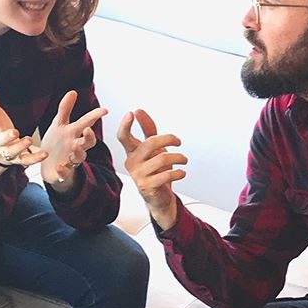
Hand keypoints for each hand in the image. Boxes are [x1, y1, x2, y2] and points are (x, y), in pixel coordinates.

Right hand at [0, 87, 47, 168]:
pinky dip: (35, 158)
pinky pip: (27, 160)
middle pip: (2, 140)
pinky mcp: (19, 158)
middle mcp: (0, 142)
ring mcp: (10, 151)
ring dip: (21, 146)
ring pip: (14, 151)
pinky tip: (45, 153)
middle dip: (7, 137)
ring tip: (29, 139)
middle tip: (14, 132)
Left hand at [40, 90, 106, 188]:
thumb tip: (73, 91)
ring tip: (74, 148)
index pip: (87, 124)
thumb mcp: (58, 124)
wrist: (49, 165)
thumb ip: (65, 108)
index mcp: (74, 133)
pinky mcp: (62, 172)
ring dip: (78, 152)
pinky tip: (60, 166)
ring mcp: (70, 159)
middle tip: (87, 131)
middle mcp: (75, 146)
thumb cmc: (57, 143)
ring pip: (79, 158)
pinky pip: (65, 173)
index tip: (104, 110)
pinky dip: (63, 170)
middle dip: (89, 137)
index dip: (95, 116)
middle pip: (88, 142)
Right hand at [117, 109, 186, 230]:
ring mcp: (138, 175)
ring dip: (179, 157)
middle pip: (150, 143)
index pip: (123, 137)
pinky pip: (166, 175)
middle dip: (168, 139)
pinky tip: (182, 172)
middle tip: (178, 141)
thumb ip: (148, 129)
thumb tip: (138, 110)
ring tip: (184, 160)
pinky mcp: (147, 186)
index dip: (126, 125)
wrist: (159, 197)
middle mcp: (132, 162)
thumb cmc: (156, 169)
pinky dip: (178, 172)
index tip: (130, 113)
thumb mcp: (154, 148)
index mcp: (132, 151)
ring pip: (162, 158)